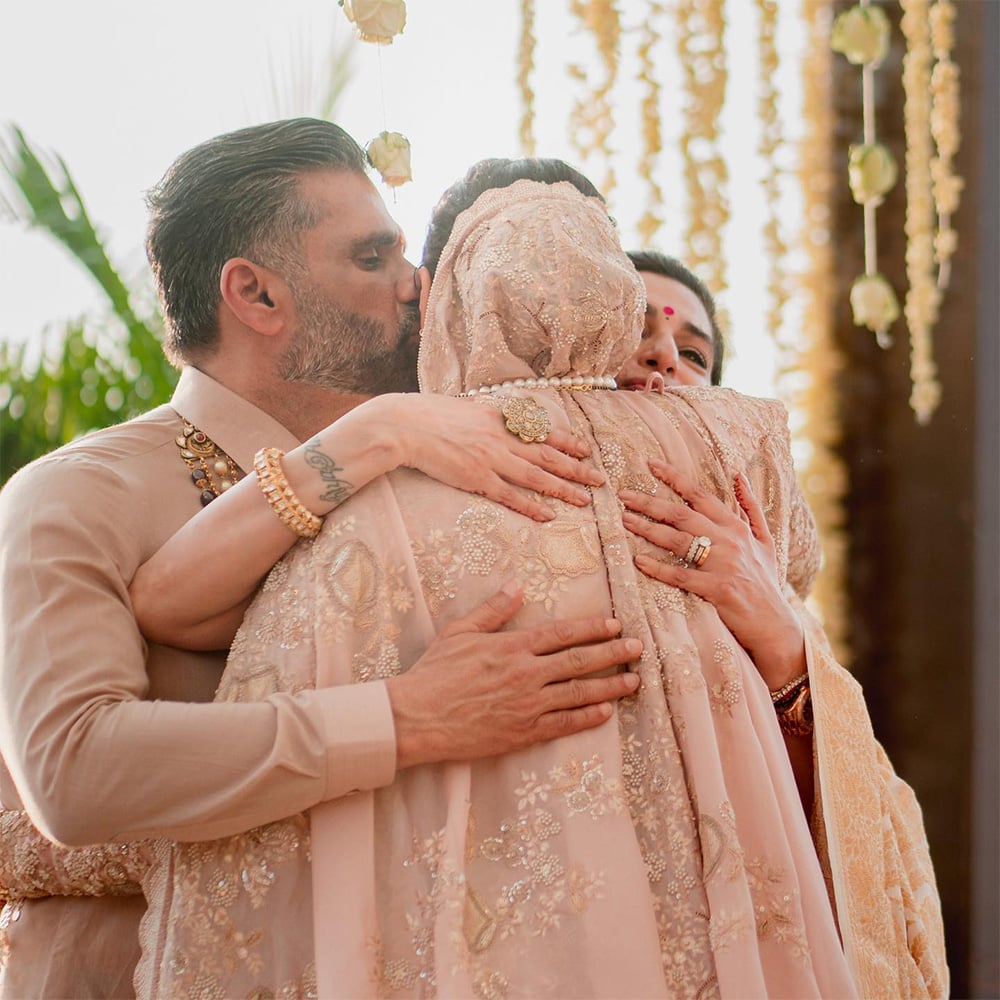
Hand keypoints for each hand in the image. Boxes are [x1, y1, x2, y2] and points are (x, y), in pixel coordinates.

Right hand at [383, 393, 604, 520]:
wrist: (405, 426)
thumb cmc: (430, 415)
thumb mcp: (468, 408)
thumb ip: (490, 417)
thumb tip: (505, 420)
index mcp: (501, 417)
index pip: (544, 431)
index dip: (569, 443)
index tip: (587, 451)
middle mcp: (502, 437)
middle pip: (549, 456)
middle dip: (577, 469)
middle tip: (600, 480)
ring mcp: (491, 459)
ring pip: (537, 477)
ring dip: (563, 490)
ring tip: (584, 501)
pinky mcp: (477, 478)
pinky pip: (510, 496)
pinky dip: (532, 506)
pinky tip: (548, 516)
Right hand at [385, 582, 641, 768]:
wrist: (416, 718)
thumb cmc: (434, 672)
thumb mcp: (460, 632)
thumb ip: (493, 610)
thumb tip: (518, 585)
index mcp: (512, 647)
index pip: (562, 634)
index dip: (592, 629)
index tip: (615, 625)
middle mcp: (526, 674)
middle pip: (579, 661)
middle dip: (612, 654)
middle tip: (638, 649)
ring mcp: (527, 706)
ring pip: (578, 694)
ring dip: (609, 687)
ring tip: (633, 681)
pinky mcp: (522, 733)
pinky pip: (563, 724)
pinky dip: (586, 718)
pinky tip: (605, 713)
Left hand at [620, 460, 804, 689]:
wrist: (776, 626)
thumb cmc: (765, 582)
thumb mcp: (765, 541)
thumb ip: (750, 507)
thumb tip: (739, 475)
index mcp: (737, 527)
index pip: (700, 495)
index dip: (674, 478)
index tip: (651, 464)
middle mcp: (730, 541)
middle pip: (682, 514)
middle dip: (650, 502)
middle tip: (623, 495)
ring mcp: (724, 565)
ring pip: (678, 541)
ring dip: (647, 529)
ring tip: (624, 520)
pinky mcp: (717, 590)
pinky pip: (681, 575)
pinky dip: (658, 568)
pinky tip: (638, 560)